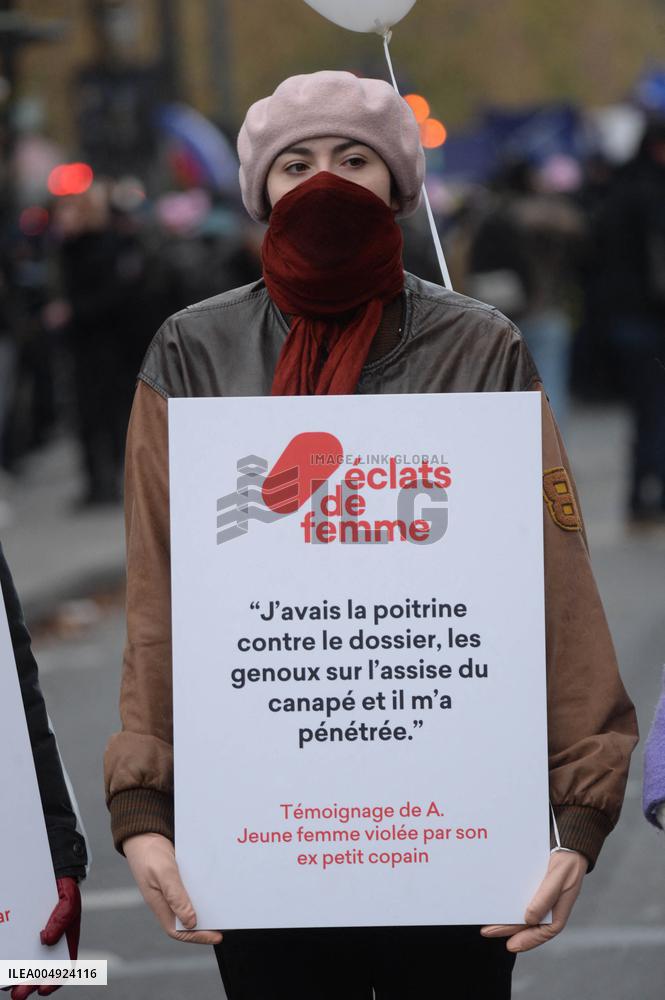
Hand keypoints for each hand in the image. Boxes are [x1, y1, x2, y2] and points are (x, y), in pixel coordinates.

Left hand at [2, 877, 80, 998]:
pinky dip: (7, 958)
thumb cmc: (65, 892)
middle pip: (39, 971)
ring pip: (23, 963)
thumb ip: (62, 919)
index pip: (62, 968)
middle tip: (18, 994)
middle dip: (28, 985)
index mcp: (65, 943)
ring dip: (15, 977)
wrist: (54, 877)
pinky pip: (12, 948)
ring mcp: (33, 941)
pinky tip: (2, 962)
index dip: (53, 982)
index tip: (43, 989)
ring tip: (6, 982)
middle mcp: (48, 946)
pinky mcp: (19, 934)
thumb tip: (46, 939)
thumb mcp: (69, 901)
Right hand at [123, 833, 221, 944]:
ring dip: (206, 907)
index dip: (197, 936)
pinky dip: (204, 892)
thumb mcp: (164, 874)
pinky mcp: (179, 879)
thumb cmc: (150, 854)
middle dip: (206, 924)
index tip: (216, 935)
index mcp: (160, 905)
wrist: (145, 834)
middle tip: (225, 922)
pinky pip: (193, 890)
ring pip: (192, 905)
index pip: (179, 931)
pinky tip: (216, 888)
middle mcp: (167, 901)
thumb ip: (176, 897)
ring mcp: (173, 890)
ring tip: (223, 907)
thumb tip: (190, 922)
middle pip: (187, 921)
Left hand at [481, 849, 587, 952]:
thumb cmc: (567, 866)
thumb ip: (544, 898)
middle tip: (487, 931)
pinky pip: (519, 899)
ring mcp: (538, 900)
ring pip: (520, 913)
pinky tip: (496, 902)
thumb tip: (529, 919)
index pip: (541, 932)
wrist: (567, 848)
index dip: (526, 941)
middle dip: (506, 928)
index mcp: (557, 914)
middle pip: (525, 924)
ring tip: (487, 921)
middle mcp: (547, 910)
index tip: (510, 946)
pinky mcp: (532, 890)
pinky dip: (508, 903)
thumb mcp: (557, 881)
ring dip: (505, 917)